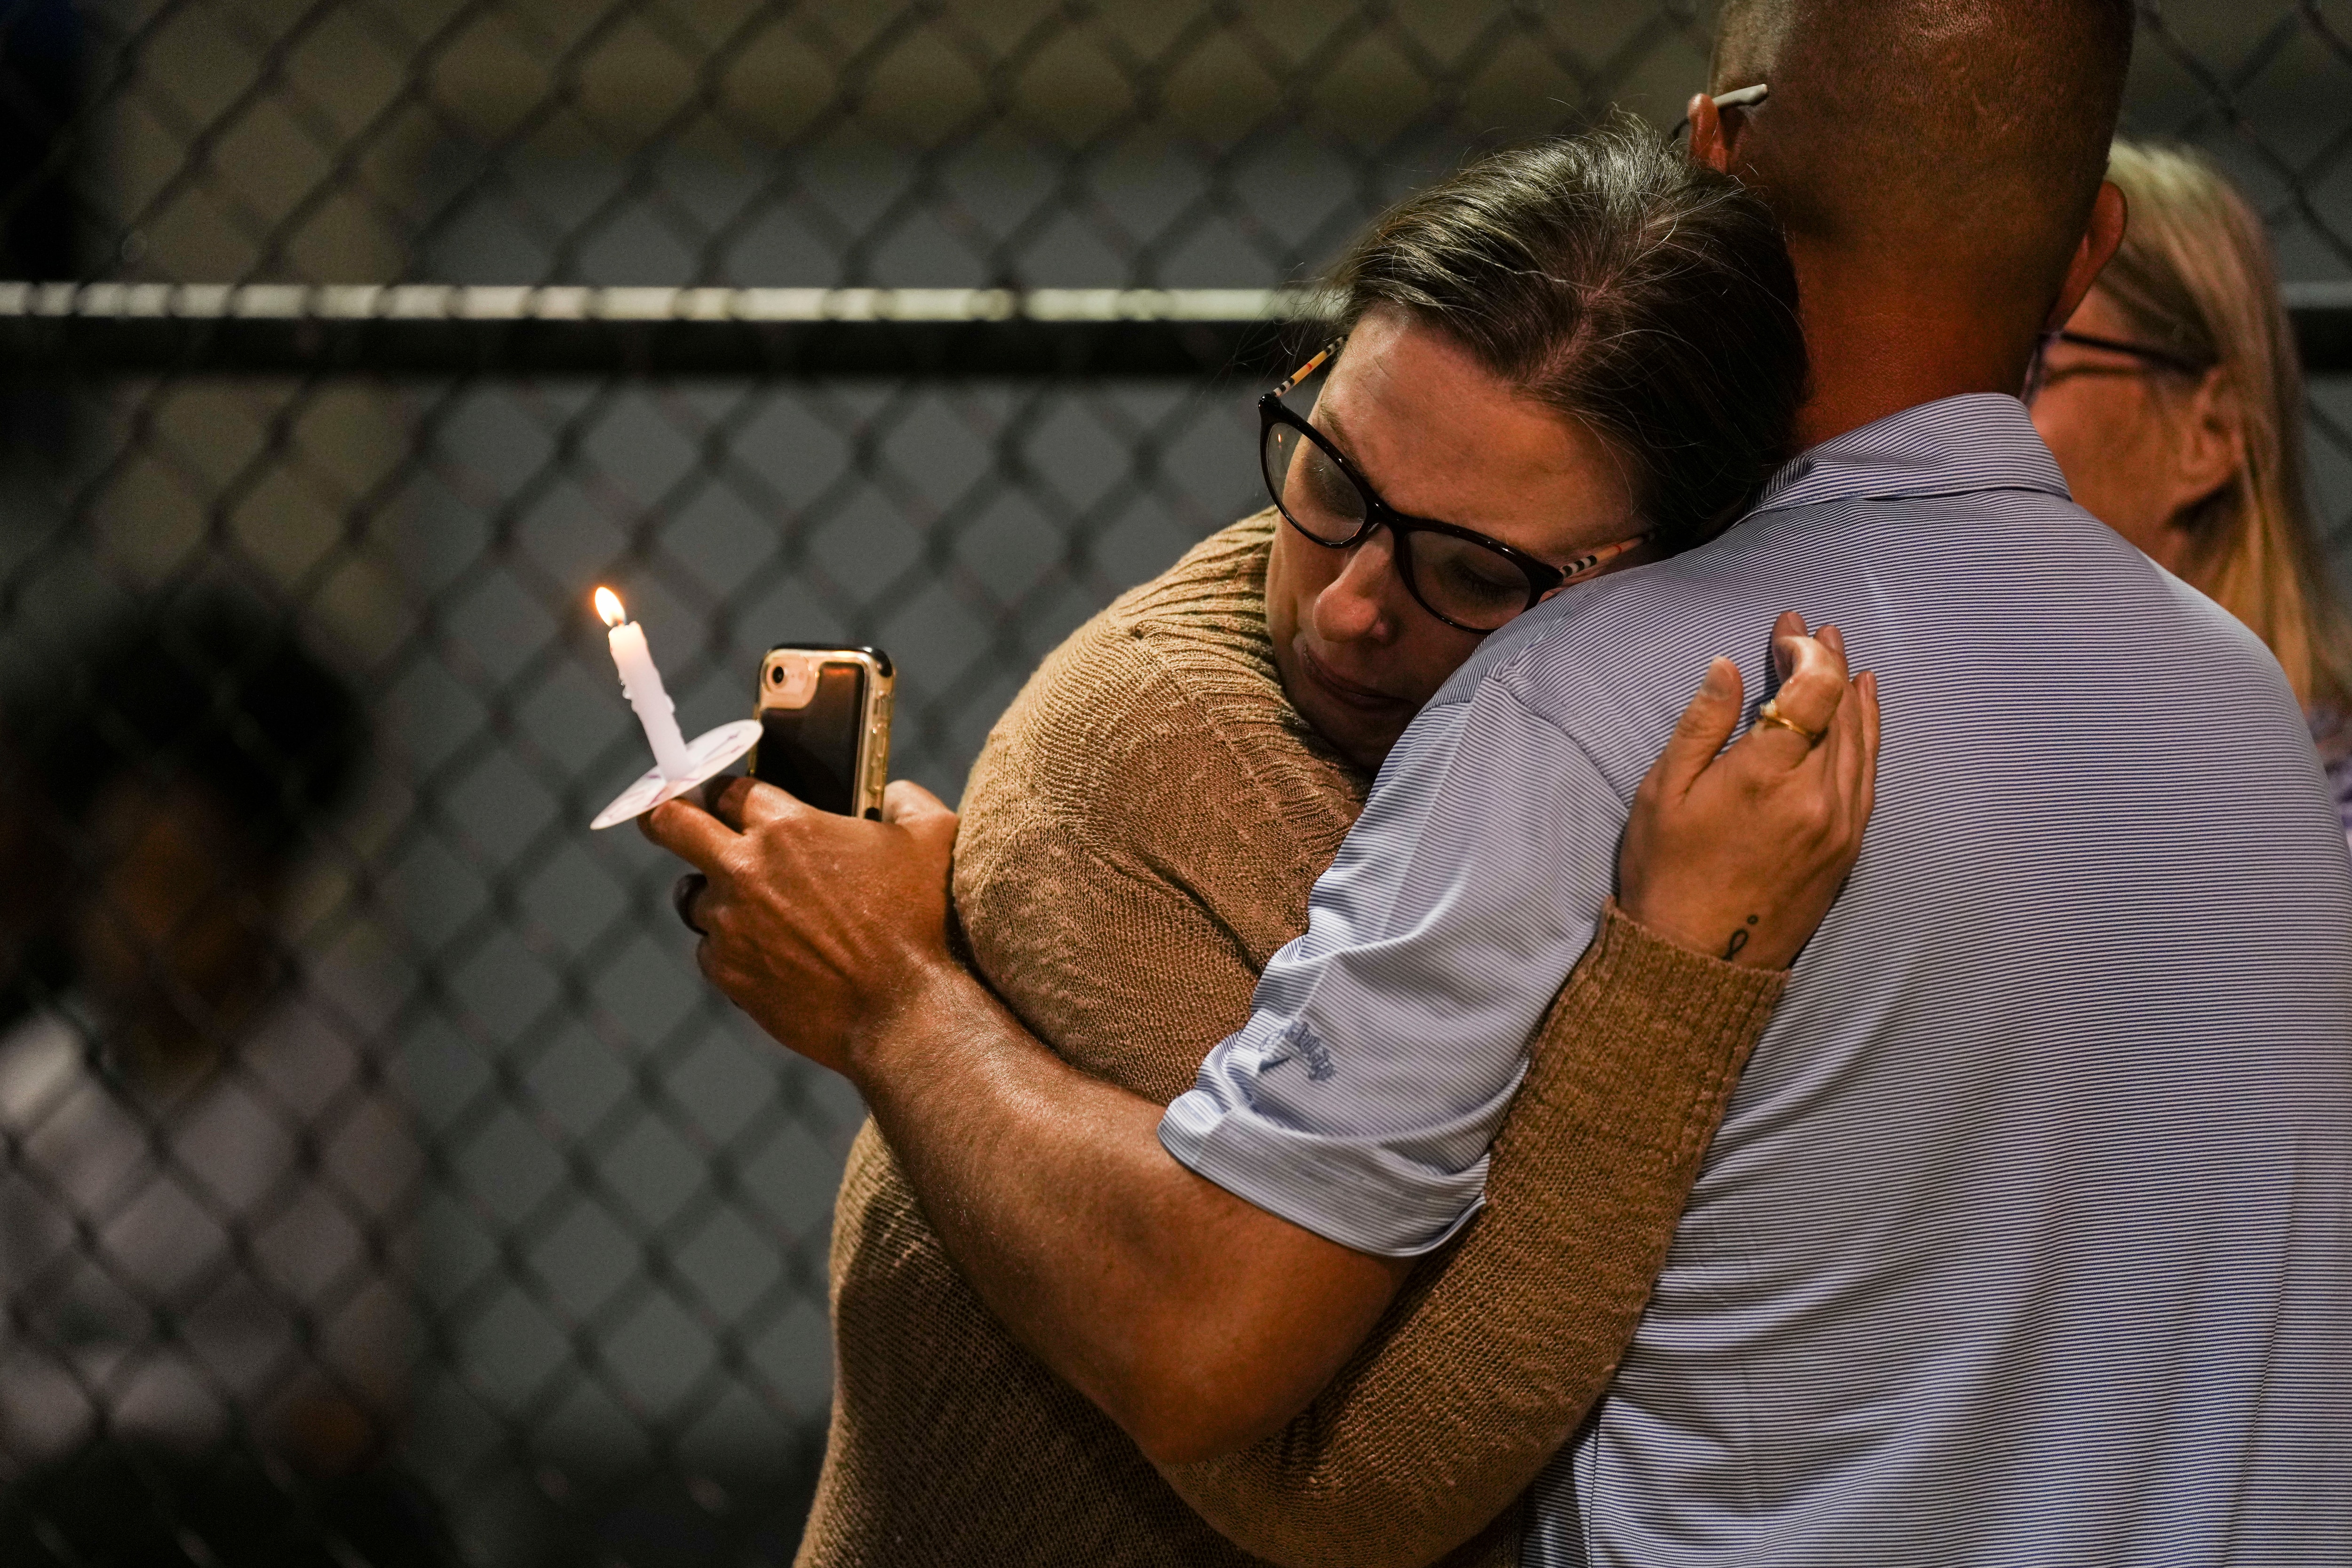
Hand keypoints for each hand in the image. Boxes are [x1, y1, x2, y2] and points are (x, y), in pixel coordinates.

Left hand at [639, 776, 960, 1076]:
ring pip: (693, 898)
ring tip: (744, 906)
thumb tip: (892, 792)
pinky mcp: (729, 973)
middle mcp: (745, 870)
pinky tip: (767, 955)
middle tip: (667, 819)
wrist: (905, 1013)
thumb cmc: (925, 923)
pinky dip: (731, 950)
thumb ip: (907, 799)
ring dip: (713, 896)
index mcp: (788, 826)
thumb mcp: (934, 839)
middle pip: (670, 825)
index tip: (729, 799)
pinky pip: (709, 951)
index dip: (729, 791)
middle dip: (664, 816)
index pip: (729, 790)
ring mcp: (730, 925)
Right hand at [1619, 612, 1879, 967]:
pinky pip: (1867, 777)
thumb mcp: (1666, 792)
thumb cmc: (1668, 874)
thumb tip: (1729, 667)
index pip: (1814, 689)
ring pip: (1863, 742)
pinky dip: (1868, 738)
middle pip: (1843, 709)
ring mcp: (1840, 825)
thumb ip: (1704, 725)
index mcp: (1769, 776)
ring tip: (1845, 661)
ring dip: (1854, 696)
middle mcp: (1818, 797)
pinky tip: (1863, 716)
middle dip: (1828, 662)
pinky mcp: (1847, 849)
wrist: (1699, 960)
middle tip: (1811, 631)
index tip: (1788, 630)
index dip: (1806, 650)